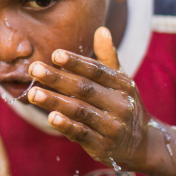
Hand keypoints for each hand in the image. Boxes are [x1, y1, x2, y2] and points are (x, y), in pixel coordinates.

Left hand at [27, 27, 175, 175]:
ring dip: (54, 101)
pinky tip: (51, 117)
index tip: (55, 54)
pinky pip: (82, 133)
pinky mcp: (103, 146)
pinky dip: (66, 125)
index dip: (76, 62)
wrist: (143, 145)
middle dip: (57, 78)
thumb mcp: (121, 81)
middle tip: (34, 69)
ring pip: (79, 110)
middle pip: (84, 88)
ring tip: (33, 93)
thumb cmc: (122, 104)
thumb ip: (108, 57)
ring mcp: (112, 126)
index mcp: (122, 84)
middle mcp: (120, 104)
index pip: (97, 70)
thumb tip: (101, 29)